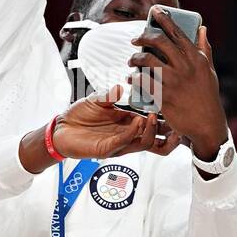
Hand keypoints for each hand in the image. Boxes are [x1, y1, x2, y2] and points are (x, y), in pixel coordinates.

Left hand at [52, 87, 168, 159]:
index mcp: (129, 124)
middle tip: (176, 121)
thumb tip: (121, 87)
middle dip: (170, 134)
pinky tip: (137, 120)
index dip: (168, 121)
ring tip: (154, 116)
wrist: (61, 128)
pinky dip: (134, 132)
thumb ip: (110, 94)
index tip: (176, 109)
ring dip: (152, 130)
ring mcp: (119, 144)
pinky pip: (125, 142)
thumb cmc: (80, 115)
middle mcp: (128, 136)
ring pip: (146, 144)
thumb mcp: (97, 99)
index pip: (155, 126)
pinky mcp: (107, 149)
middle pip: (158, 142)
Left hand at [128, 8, 227, 159]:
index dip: (165, 19)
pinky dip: (135, 79)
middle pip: (160, 43)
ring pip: (148, 62)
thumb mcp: (209, 71)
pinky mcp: (165, 97)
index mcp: (196, 58)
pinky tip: (131, 79)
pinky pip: (144, 83)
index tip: (155, 10)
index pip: (178, 33)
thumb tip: (202, 28)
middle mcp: (185, 67)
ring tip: (131, 61)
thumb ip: (204, 49)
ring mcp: (174, 82)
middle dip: (144, 37)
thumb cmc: (207, 97)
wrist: (207, 124)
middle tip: (135, 39)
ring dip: (135, 59)